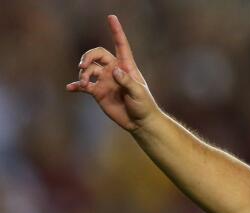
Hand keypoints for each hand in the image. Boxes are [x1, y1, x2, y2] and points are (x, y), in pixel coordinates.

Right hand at [66, 15, 158, 131]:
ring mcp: (105, 80)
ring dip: (83, 74)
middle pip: (96, 54)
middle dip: (88, 57)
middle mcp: (114, 70)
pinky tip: (71, 88)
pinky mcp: (98, 92)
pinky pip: (83, 85)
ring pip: (88, 69)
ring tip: (85, 84)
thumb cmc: (144, 106)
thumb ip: (127, 81)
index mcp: (126, 66)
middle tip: (83, 66)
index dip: (116, 31)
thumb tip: (115, 70)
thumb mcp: (138, 93)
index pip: (121, 45)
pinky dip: (76, 85)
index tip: (111, 17)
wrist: (139, 123)